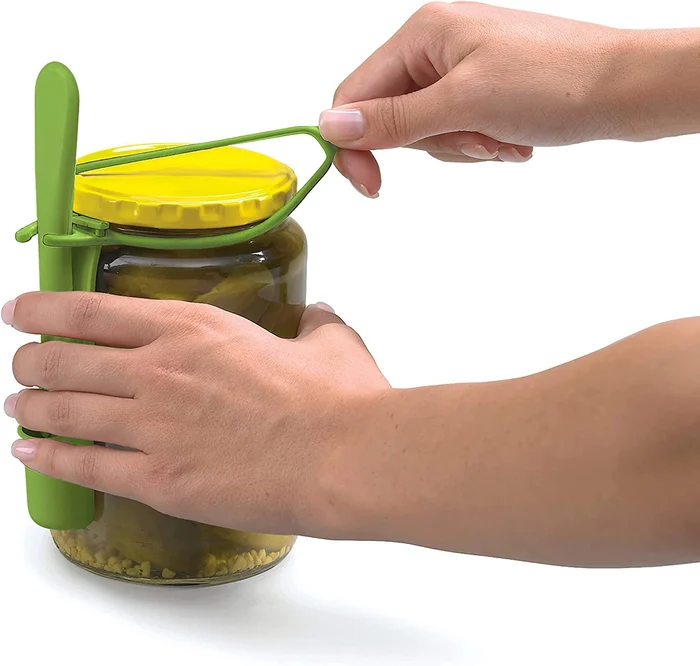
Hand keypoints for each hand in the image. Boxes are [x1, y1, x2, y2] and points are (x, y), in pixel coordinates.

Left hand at [5, 292, 388, 535]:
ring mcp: (154, 427)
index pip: (92, 310)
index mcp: (194, 329)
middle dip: (32, 360)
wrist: (343, 457)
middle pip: (65, 360)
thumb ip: (313, 324)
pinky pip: (84, 467)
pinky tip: (30, 453)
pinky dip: (48, 459)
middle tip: (22, 363)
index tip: (22, 309)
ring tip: (17, 406)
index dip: (45, 307)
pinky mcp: (160, 479)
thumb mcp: (328, 342)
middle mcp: (160, 371)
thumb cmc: (336, 401)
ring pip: (65, 411)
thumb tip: (318, 318)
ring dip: (33, 406)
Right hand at [319, 2, 676, 195]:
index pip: (356, 96)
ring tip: (503, 136)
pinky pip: (456, 133)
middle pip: (393, 119)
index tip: (372, 187)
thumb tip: (329, 127)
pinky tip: (513, 137)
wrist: (625, 88)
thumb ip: (392, 119)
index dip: (355, 145)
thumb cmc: (554, 82)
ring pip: (426, 133)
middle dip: (434, 144)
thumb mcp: (463, 103)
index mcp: (423, 34)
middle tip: (477, 138)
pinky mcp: (482, 91)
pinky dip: (480, 145)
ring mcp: (460, 69)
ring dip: (463, 147)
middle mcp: (436, 47)